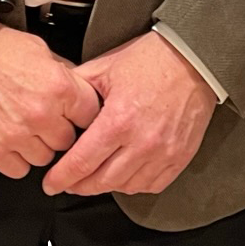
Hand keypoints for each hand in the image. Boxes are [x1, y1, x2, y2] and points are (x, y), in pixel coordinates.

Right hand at [0, 20, 100, 178]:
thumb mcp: (40, 49)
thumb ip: (64, 74)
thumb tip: (79, 90)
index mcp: (58, 87)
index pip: (90, 115)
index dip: (82, 113)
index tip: (74, 112)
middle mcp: (40, 114)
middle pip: (68, 140)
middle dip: (60, 129)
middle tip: (45, 116)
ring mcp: (17, 134)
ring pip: (45, 158)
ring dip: (38, 145)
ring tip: (25, 126)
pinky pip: (19, 169)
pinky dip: (17, 158)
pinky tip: (12, 139)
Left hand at [43, 31, 216, 197]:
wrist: (193, 58)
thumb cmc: (151, 59)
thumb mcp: (105, 67)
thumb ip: (78, 88)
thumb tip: (56, 102)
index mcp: (118, 120)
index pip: (82, 162)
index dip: (62, 178)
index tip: (51, 184)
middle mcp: (141, 142)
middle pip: (102, 181)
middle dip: (79, 186)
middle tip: (68, 183)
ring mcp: (163, 153)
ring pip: (126, 187)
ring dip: (107, 186)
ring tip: (95, 177)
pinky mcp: (180, 157)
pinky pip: (152, 185)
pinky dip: (135, 184)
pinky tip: (124, 175)